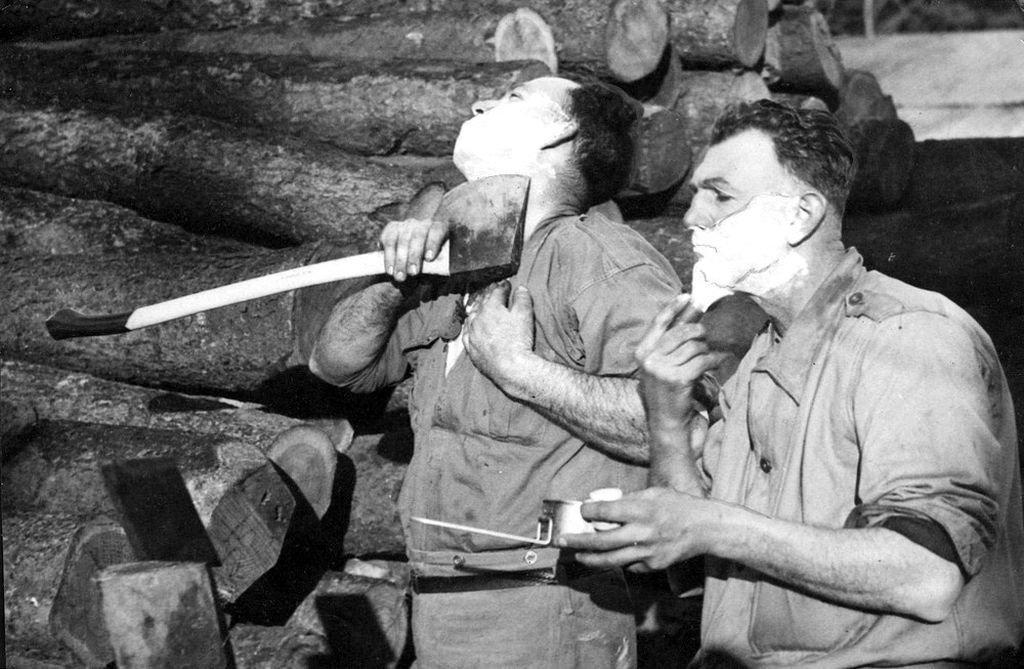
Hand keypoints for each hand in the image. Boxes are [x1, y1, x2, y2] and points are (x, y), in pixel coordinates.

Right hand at [379, 216, 448, 281]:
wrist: (415, 257)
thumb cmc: (431, 263)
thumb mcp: (437, 265)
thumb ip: (434, 268)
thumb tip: (428, 277)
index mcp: (439, 228)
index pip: (437, 230)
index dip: (433, 243)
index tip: (429, 258)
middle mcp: (422, 224)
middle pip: (418, 236)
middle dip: (414, 256)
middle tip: (412, 273)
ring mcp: (406, 225)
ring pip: (401, 240)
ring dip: (399, 260)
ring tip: (398, 276)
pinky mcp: (392, 228)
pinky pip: (387, 240)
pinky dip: (388, 256)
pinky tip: (389, 269)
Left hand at [463, 281, 534, 387]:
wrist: (511, 368)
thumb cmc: (518, 340)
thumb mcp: (525, 315)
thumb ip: (522, 299)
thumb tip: (520, 288)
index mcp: (491, 307)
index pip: (497, 292)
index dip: (503, 286)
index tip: (507, 284)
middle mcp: (478, 318)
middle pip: (482, 302)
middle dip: (489, 295)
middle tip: (494, 292)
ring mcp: (472, 334)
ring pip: (472, 316)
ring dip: (477, 310)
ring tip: (482, 307)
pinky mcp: (471, 348)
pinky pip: (467, 334)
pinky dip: (470, 327)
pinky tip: (472, 327)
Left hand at [555, 487, 712, 570]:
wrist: (704, 528)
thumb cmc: (678, 506)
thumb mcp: (653, 493)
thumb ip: (628, 500)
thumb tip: (603, 505)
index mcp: (641, 510)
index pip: (606, 512)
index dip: (589, 511)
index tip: (581, 510)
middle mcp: (642, 532)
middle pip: (602, 540)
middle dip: (578, 541)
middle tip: (562, 540)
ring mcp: (647, 552)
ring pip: (611, 560)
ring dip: (590, 558)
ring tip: (577, 555)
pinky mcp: (653, 565)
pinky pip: (629, 565)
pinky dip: (616, 561)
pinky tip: (607, 558)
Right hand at [635, 294, 729, 428]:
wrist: (667, 423)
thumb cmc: (667, 393)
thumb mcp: (661, 365)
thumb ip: (672, 342)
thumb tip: (689, 314)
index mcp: (642, 352)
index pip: (659, 323)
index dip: (674, 307)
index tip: (688, 296)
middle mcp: (649, 358)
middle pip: (680, 332)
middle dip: (697, 331)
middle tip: (705, 335)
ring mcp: (662, 368)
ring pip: (693, 346)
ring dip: (705, 350)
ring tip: (708, 356)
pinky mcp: (678, 378)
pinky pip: (702, 360)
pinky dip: (714, 360)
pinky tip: (718, 361)